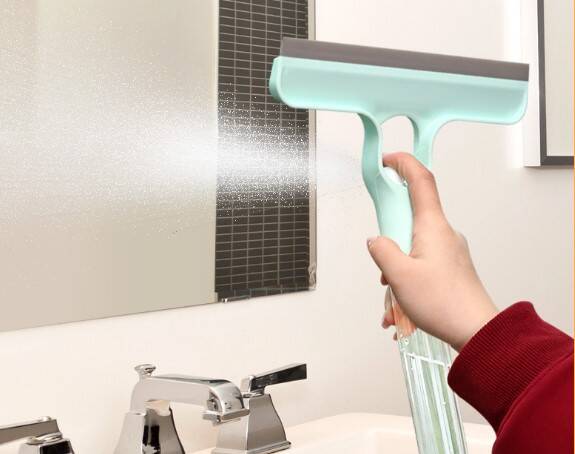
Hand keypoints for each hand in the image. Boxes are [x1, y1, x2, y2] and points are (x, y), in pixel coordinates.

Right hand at [367, 152, 497, 350]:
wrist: (476, 330)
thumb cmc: (443, 302)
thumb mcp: (399, 275)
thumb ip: (382, 250)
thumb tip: (376, 240)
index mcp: (432, 225)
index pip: (420, 180)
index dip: (403, 164)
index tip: (387, 161)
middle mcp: (443, 232)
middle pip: (410, 214)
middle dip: (389, 234)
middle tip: (384, 260)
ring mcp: (448, 249)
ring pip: (412, 243)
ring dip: (396, 263)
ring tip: (394, 292)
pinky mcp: (450, 266)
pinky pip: (421, 260)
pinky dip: (406, 275)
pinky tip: (401, 303)